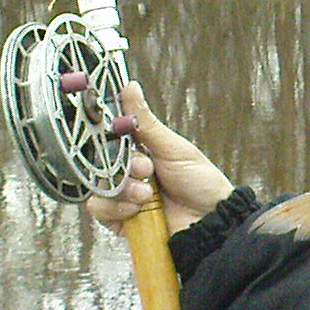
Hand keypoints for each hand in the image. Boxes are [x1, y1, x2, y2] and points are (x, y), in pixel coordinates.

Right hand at [84, 82, 234, 236]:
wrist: (212, 222)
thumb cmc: (200, 182)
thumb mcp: (174, 148)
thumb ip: (145, 122)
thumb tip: (130, 87)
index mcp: (139, 151)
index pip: (109, 137)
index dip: (106, 134)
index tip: (110, 129)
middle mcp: (127, 172)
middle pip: (101, 160)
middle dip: (124, 165)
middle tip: (145, 168)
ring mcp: (122, 195)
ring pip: (97, 184)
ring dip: (122, 187)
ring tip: (147, 194)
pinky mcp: (119, 218)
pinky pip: (99, 208)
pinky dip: (116, 207)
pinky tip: (138, 208)